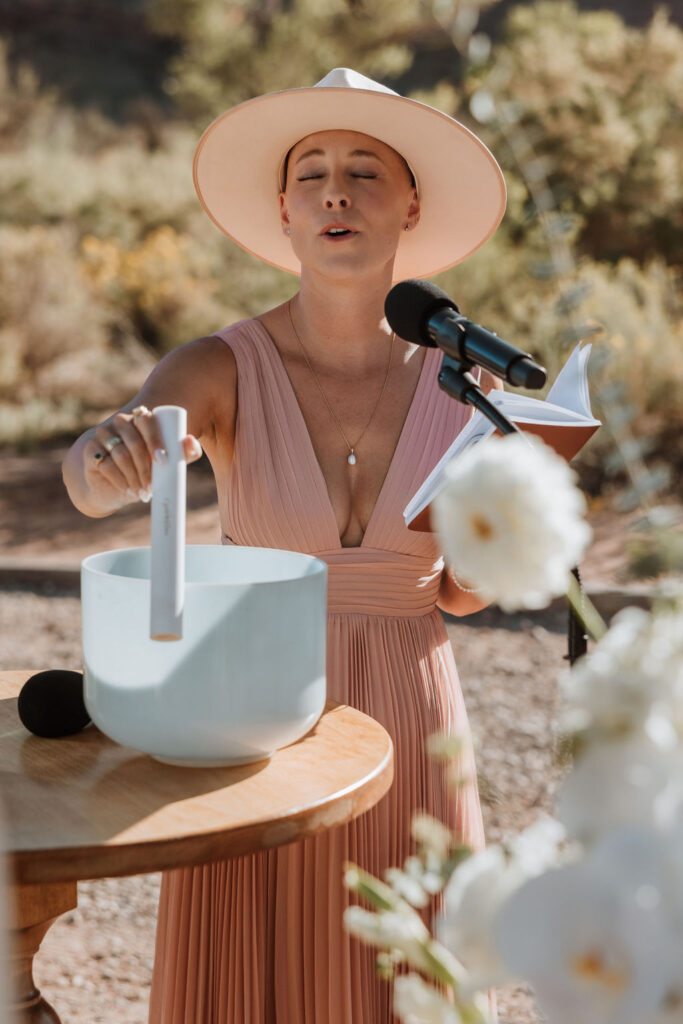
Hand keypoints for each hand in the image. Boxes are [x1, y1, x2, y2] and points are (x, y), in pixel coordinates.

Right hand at [84, 406, 202, 506]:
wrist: (116, 480)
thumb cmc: (146, 465)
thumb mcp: (166, 460)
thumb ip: (183, 452)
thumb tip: (190, 442)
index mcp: (140, 418)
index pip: (147, 422)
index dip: (155, 440)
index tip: (163, 460)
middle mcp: (120, 422)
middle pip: (134, 442)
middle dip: (145, 468)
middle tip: (152, 486)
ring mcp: (103, 434)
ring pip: (121, 455)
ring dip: (134, 477)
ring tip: (143, 493)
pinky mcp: (91, 451)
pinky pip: (106, 465)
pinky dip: (120, 481)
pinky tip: (128, 491)